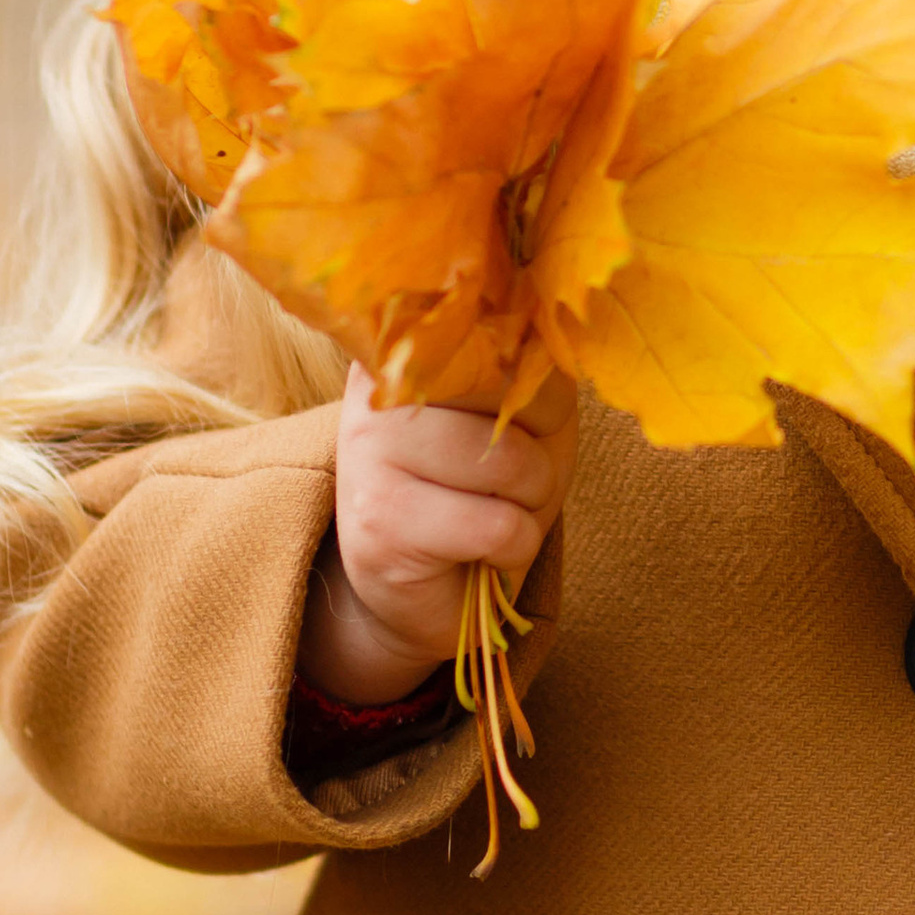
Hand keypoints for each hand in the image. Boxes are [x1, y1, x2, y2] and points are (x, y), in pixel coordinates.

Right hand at [299, 363, 577, 703]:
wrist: (435, 588)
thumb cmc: (489, 492)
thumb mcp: (525, 416)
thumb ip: (530, 367)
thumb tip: (546, 326)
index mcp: (412, 344)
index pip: (510, 341)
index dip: (542, 401)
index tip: (512, 432)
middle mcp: (378, 386)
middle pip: (513, 396)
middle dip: (540, 454)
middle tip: (503, 486)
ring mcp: (368, 450)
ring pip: (510, 464)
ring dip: (527, 505)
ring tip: (487, 516)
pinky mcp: (380, 520)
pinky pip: (500, 526)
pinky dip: (513, 549)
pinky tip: (476, 552)